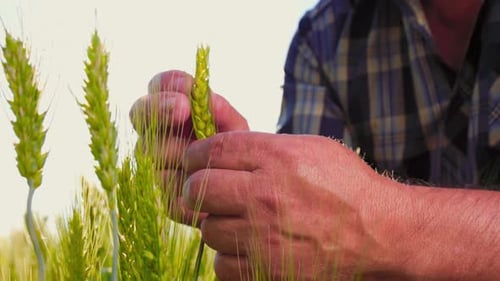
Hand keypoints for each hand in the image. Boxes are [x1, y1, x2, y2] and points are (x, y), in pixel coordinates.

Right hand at [129, 70, 248, 224]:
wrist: (245, 190)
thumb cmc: (238, 152)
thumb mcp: (236, 129)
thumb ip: (222, 113)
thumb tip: (208, 99)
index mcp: (175, 111)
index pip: (160, 85)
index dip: (167, 84)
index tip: (186, 89)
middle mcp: (158, 134)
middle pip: (140, 113)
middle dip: (160, 109)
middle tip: (182, 110)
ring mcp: (156, 165)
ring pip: (149, 152)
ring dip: (175, 150)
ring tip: (200, 159)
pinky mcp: (165, 198)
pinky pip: (164, 190)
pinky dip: (184, 188)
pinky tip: (201, 192)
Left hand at [183, 132, 406, 279]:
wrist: (380, 233)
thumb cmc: (346, 186)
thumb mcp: (310, 149)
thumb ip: (265, 148)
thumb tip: (224, 152)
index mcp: (276, 158)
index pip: (212, 150)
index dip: (196, 154)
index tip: (196, 161)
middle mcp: (265, 196)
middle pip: (198, 189)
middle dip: (198, 188)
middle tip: (208, 191)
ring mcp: (265, 237)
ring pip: (208, 229)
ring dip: (217, 224)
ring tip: (238, 222)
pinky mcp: (267, 271)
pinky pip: (222, 265)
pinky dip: (230, 256)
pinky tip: (247, 247)